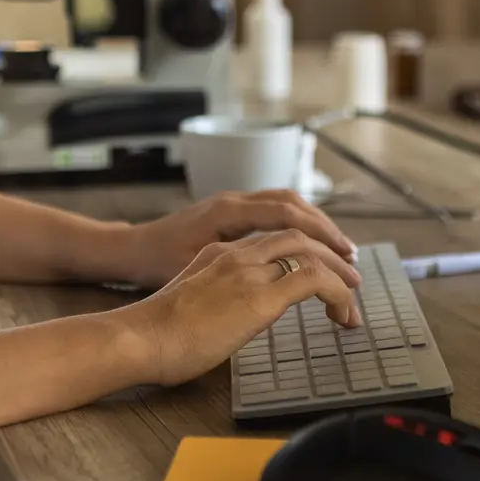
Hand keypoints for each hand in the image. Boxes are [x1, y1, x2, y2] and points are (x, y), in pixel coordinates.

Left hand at [114, 190, 357, 288]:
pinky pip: (270, 213)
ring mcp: (229, 206)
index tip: (346, 262)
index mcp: (228, 213)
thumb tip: (286, 278)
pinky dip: (295, 227)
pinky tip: (305, 250)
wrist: (127, 255)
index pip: (289, 216)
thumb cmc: (155, 267)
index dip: (322, 238)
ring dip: (314, 226)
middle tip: (352, 259)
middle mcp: (232, 202)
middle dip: (326, 231)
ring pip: (284, 205)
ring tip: (338, 253)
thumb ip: (240, 272)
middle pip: (293, 205)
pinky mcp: (226, 216)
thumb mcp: (196, 273)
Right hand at [123, 229, 362, 388]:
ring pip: (311, 251)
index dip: (301, 249)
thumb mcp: (189, 307)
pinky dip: (338, 292)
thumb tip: (231, 322)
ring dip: (339, 270)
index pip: (270, 239)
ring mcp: (248, 271)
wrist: (139, 338)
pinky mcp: (260, 296)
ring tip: (354, 292)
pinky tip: (344, 313)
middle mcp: (234, 253)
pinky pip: (314, 280)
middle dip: (329, 251)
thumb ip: (214, 303)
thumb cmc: (154, 336)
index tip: (317, 270)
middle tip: (349, 273)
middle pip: (296, 234)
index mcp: (216, 253)